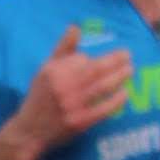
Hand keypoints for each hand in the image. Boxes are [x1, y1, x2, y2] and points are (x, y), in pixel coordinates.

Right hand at [14, 25, 134, 155]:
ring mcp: (72, 105)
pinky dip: (116, 100)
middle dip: (115, 61)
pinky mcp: (80, 122)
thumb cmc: (40, 98)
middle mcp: (63, 87)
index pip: (81, 59)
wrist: (29, 132)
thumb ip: (62, 49)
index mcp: (54, 72)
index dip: (92, 59)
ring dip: (119, 77)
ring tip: (130, 70)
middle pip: (96, 70)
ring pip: (102, 87)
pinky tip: (125, 93)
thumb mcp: (45, 71)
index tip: (101, 60)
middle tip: (128, 55)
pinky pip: (103, 108)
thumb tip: (75, 27)